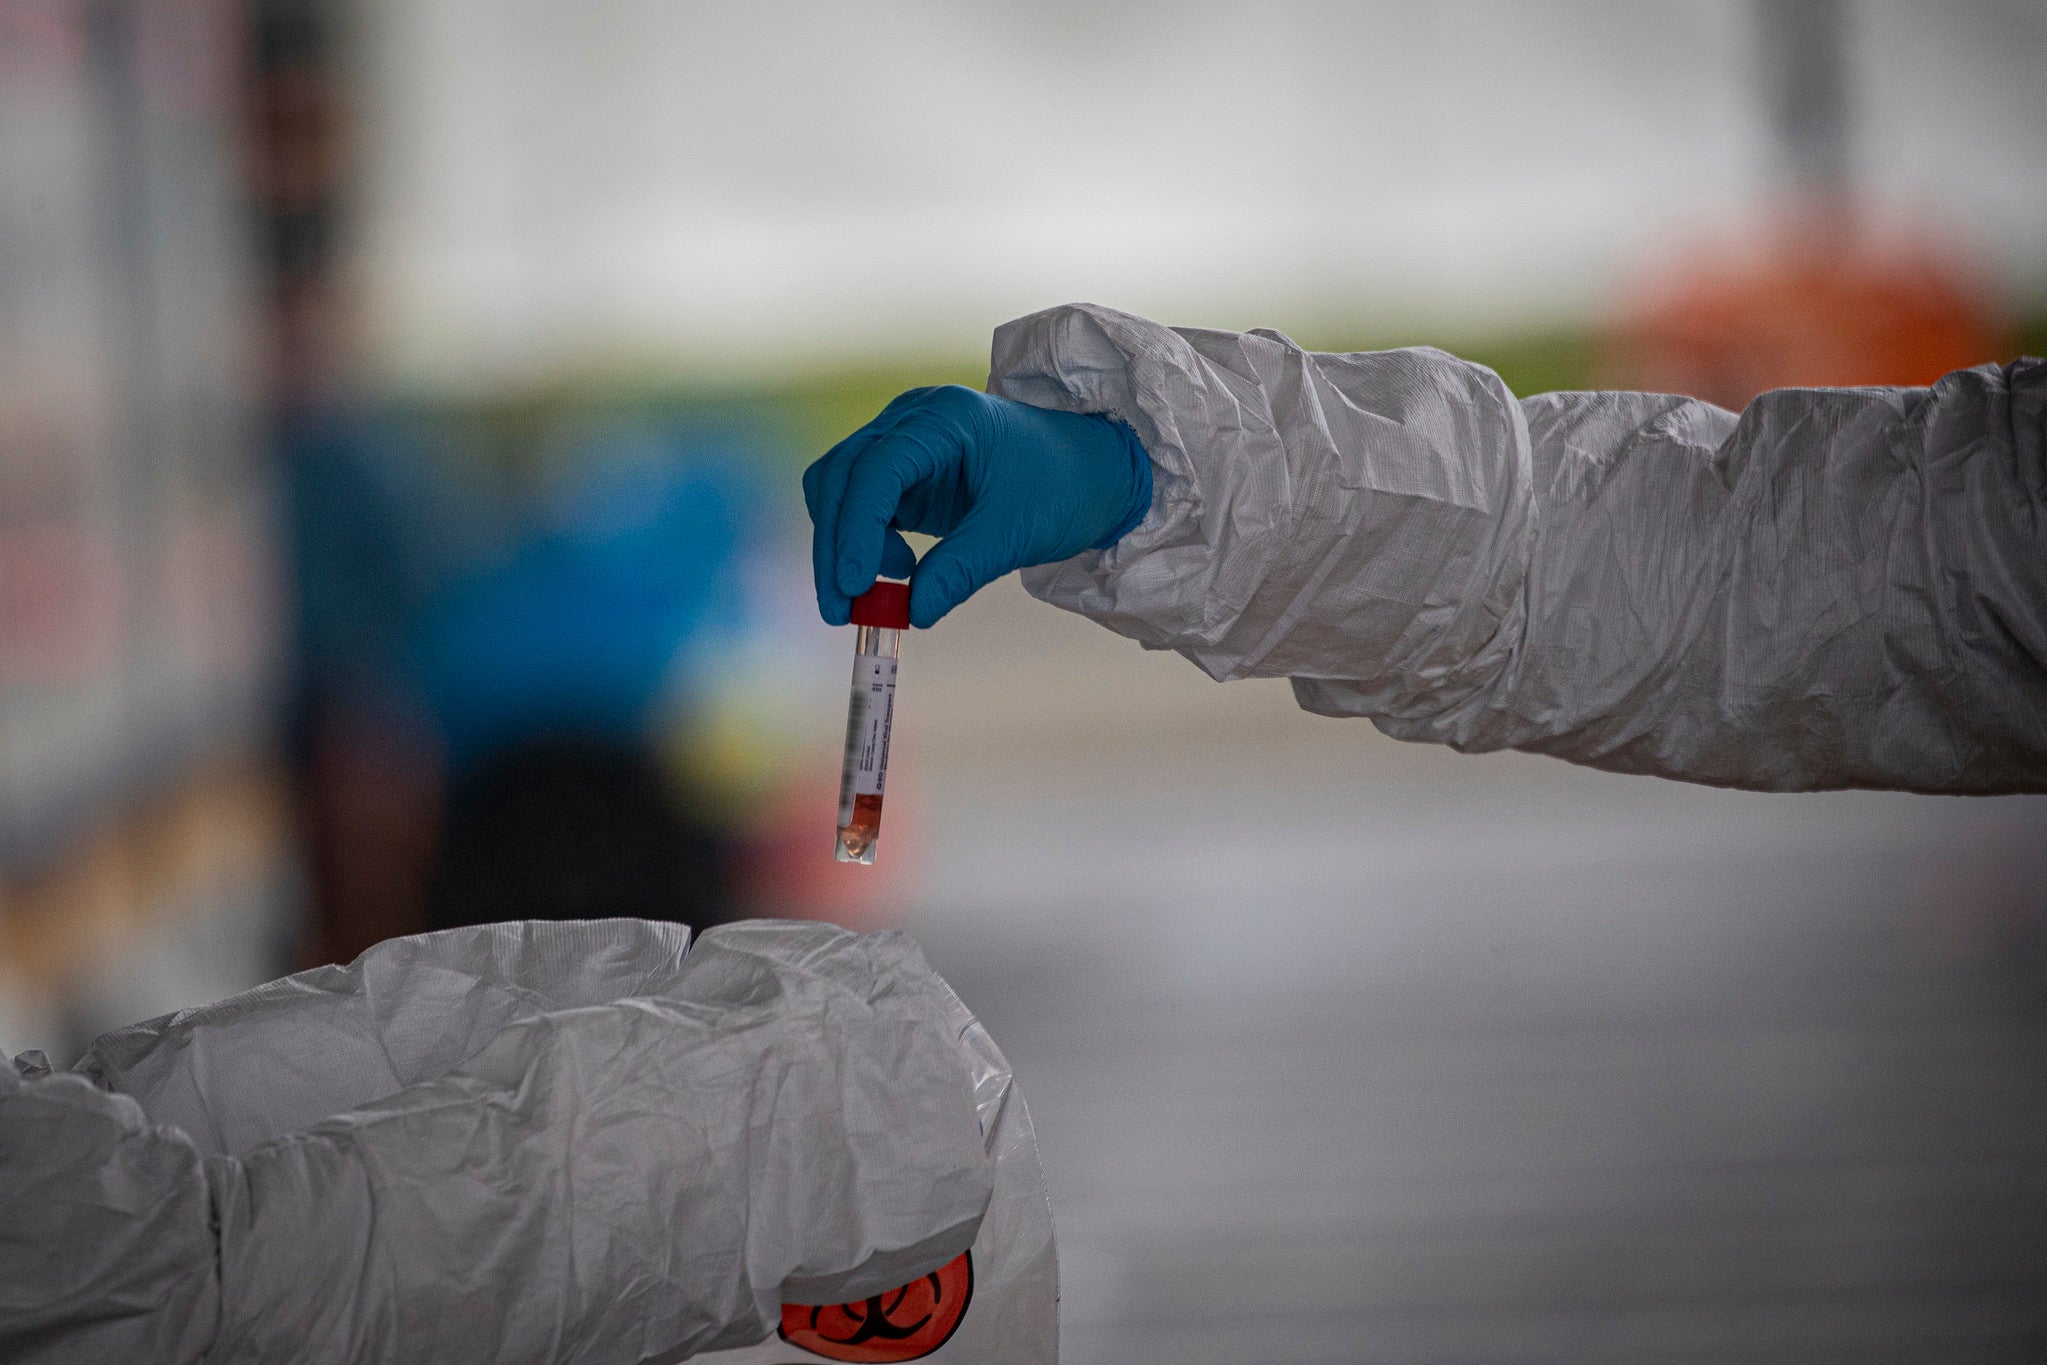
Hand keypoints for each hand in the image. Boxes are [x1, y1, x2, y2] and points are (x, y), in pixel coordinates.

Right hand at [803, 385, 1150, 627]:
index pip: (876, 468)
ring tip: (882, 592)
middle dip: (836, 545)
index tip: (852, 585)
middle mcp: (913, 419)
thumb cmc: (1063, 488)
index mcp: (945, 419)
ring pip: (840, 490)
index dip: (855, 528)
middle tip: (842, 611)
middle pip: (842, 476)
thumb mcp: (1015, 533)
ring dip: (845, 546)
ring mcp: (903, 441)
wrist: (1092, 471)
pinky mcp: (903, 471)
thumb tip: (912, 614)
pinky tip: (900, 570)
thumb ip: (960, 570)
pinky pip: (861, 505)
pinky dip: (864, 543)